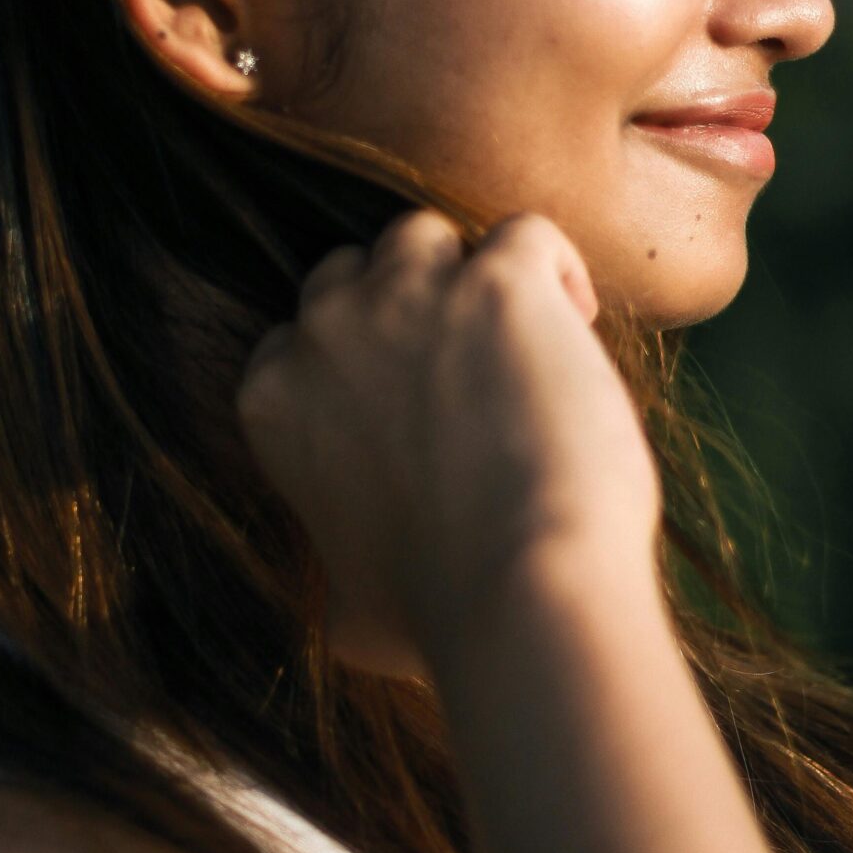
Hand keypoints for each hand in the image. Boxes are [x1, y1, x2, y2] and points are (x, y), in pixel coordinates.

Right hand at [236, 211, 662, 675]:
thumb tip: (347, 610)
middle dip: (403, 306)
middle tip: (466, 366)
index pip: (298, 335)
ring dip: (466, 273)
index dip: (358, 360)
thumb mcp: (350, 613)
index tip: (406, 401)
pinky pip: (526, 233)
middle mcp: (327, 332)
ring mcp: (411, 296)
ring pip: (423, 235)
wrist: (521, 591)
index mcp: (274, 400)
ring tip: (522, 336)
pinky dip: (555, 271)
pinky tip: (577, 322)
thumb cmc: (440, 618)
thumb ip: (339, 574)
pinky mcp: (500, 282)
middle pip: (355, 272)